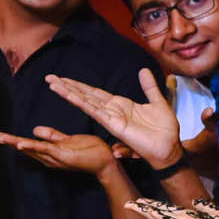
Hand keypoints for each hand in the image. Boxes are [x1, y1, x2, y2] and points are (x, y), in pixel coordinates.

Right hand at [0, 126, 116, 175]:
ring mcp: (55, 157)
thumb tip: (34, 129)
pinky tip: (20, 143)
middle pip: (24, 148)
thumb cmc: (90, 151)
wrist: (105, 161)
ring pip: (31, 149)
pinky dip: (32, 146)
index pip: (27, 144)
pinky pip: (45, 150)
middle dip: (7, 141)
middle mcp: (49, 157)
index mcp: (49, 152)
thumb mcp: (66, 140)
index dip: (11, 140)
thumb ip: (51, 135)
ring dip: (14, 143)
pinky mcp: (63, 155)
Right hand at [44, 69, 182, 164]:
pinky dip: (81, 102)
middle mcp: (111, 111)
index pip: (95, 93)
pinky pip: (94, 111)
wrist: (169, 148)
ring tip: (52, 83)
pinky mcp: (113, 125)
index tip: (64, 78)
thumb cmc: (164, 130)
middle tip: (49, 77)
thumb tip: (143, 70)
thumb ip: (149, 87)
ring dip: (68, 92)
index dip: (79, 85)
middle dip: (67, 87)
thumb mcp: (157, 102)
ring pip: (85, 102)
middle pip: (84, 96)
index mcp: (120, 105)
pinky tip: (69, 95)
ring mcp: (110, 118)